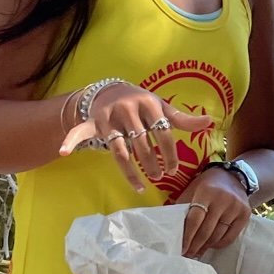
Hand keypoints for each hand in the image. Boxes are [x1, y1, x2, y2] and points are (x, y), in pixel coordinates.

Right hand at [58, 82, 212, 192]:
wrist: (112, 89)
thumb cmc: (143, 103)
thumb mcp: (162, 107)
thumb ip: (183, 118)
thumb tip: (209, 121)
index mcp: (149, 103)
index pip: (162, 133)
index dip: (169, 153)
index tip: (173, 170)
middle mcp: (128, 108)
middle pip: (142, 144)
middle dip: (151, 163)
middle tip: (159, 177)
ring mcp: (109, 116)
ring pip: (119, 149)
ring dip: (130, 169)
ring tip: (142, 184)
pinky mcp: (93, 123)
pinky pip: (80, 132)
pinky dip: (70, 140)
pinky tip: (64, 152)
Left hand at [179, 164, 250, 257]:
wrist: (233, 176)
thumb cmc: (207, 185)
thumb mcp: (192, 190)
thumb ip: (183, 207)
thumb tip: (172, 230)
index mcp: (206, 192)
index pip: (194, 220)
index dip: (187, 236)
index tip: (181, 249)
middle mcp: (223, 200)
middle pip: (206, 230)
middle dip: (195, 245)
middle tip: (187, 255)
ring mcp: (236, 207)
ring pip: (218, 235)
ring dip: (206, 246)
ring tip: (197, 252)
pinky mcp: (245, 214)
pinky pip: (230, 237)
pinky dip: (219, 244)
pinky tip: (211, 245)